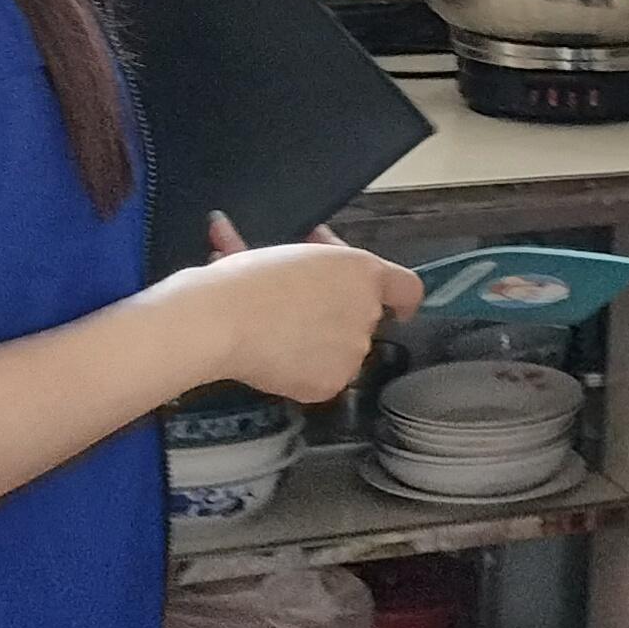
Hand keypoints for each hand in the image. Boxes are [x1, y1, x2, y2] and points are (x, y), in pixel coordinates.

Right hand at [173, 216, 416, 405]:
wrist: (221, 321)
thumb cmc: (247, 277)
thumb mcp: (287, 250)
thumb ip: (313, 254)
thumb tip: (312, 243)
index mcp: (362, 272)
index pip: (407, 288)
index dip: (401, 298)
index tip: (397, 306)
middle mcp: (367, 313)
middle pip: (364, 317)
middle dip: (335, 310)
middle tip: (296, 303)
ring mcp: (351, 352)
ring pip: (340, 348)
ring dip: (317, 340)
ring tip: (274, 330)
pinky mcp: (331, 384)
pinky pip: (321, 377)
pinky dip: (301, 370)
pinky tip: (273, 357)